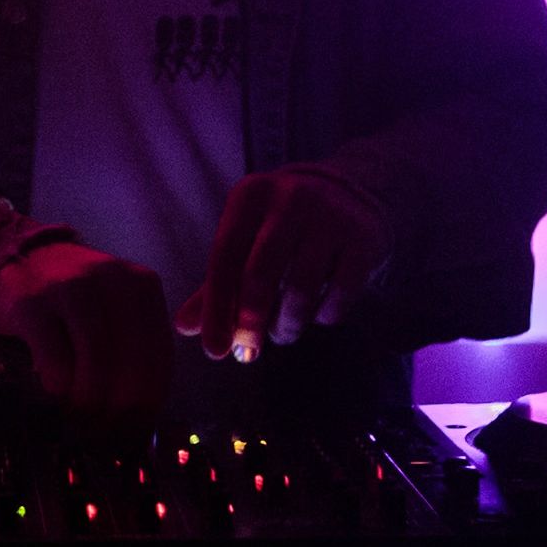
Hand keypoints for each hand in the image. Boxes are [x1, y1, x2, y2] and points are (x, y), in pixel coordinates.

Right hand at [0, 241, 172, 416]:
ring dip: (90, 401)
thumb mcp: (116, 311)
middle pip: (132, 361)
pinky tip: (54, 391)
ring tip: (80, 420)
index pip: (160, 356)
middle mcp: (112, 279)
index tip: (135, 431)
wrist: (20, 261)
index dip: (149, 402)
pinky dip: (58, 385)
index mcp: (143, 285)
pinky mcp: (32, 302)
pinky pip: (55, 358)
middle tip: (105, 433)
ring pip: (97, 360)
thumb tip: (145, 418)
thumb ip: (136, 349)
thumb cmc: (74, 302)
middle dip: (121, 408)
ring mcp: (71, 286)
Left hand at [175, 169, 391, 361]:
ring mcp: (330, 215)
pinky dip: (324, 316)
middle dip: (250, 323)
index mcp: (251, 196)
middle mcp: (290, 198)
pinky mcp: (364, 237)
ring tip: (284, 332)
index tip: (213, 351)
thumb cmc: (282, 227)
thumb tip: (183, 328)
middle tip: (247, 353)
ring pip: (301, 290)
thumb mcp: (246, 242)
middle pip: (260, 274)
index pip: (224, 256)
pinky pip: (340, 294)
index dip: (216, 308)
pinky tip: (318, 314)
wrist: (350, 193)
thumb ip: (215, 285)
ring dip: (288, 325)